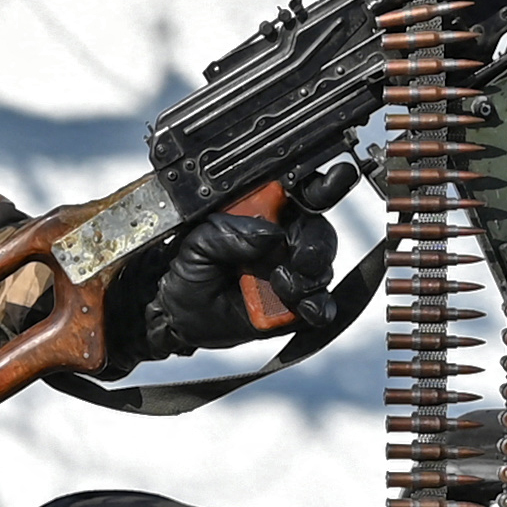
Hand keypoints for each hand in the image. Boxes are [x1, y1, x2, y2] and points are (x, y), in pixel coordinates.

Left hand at [127, 204, 327, 364]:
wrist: (181, 320)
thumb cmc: (188, 275)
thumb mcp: (195, 247)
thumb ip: (225, 233)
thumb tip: (267, 232)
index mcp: (263, 213)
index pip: (300, 191)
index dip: (320, 186)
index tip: (325, 187)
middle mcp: (284, 239)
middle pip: (318, 231)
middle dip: (315, 244)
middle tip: (299, 258)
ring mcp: (294, 273)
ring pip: (322, 267)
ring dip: (309, 278)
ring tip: (281, 285)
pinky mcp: (298, 306)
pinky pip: (321, 305)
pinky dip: (318, 306)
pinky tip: (304, 307)